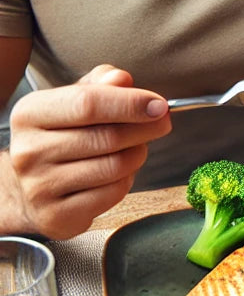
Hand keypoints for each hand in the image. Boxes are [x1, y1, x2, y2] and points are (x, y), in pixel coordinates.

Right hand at [3, 65, 170, 238]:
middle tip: (163, 123)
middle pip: (107, 136)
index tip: (159, 105)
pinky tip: (120, 172)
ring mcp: (39, 187)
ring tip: (136, 146)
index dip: (130, 103)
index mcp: (30, 113)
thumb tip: (121, 79)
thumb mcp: (76, 99)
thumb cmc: (63, 134)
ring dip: (138, 153)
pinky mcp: (56, 216)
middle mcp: (28, 151)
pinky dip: (128, 179)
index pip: (88, 103)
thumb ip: (102, 84)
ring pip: (115, 166)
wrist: (31, 187)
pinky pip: (113, 193)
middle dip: (146, 128)